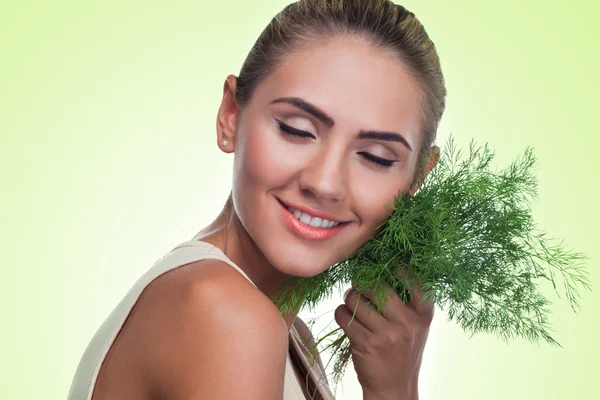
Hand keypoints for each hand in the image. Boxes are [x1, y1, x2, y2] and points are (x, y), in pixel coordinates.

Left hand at [334, 274, 433, 399]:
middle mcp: (407, 322)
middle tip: (359, 287)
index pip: (414, 280)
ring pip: (355, 298)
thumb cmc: (403, 350)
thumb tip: (379, 268)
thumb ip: (406, 300)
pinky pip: (343, 315)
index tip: (385, 268)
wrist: (395, 387)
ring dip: (349, 299)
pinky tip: (347, 320)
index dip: (396, 269)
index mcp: (423, 314)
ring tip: (353, 306)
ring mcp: (386, 333)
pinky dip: (341, 314)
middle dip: (362, 283)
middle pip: (376, 285)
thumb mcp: (416, 325)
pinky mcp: (365, 343)